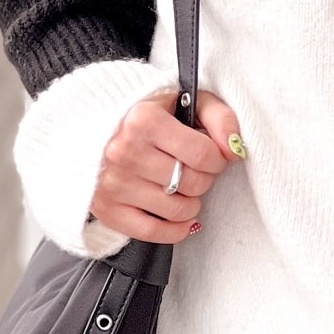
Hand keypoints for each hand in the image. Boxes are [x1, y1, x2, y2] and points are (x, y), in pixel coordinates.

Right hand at [90, 87, 243, 243]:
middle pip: (192, 183)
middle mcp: (124, 151)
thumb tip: (235, 149)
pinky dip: (176, 230)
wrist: (98, 128)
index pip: (203, 154)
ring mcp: (113, 182)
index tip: (214, 156)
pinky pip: (152, 232)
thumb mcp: (187, 101)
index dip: (218, 159)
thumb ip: (219, 117)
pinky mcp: (106, 208)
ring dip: (192, 204)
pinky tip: (181, 217)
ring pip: (177, 210)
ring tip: (185, 187)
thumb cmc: (150, 115)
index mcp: (144, 120)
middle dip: (204, 179)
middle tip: (196, 169)